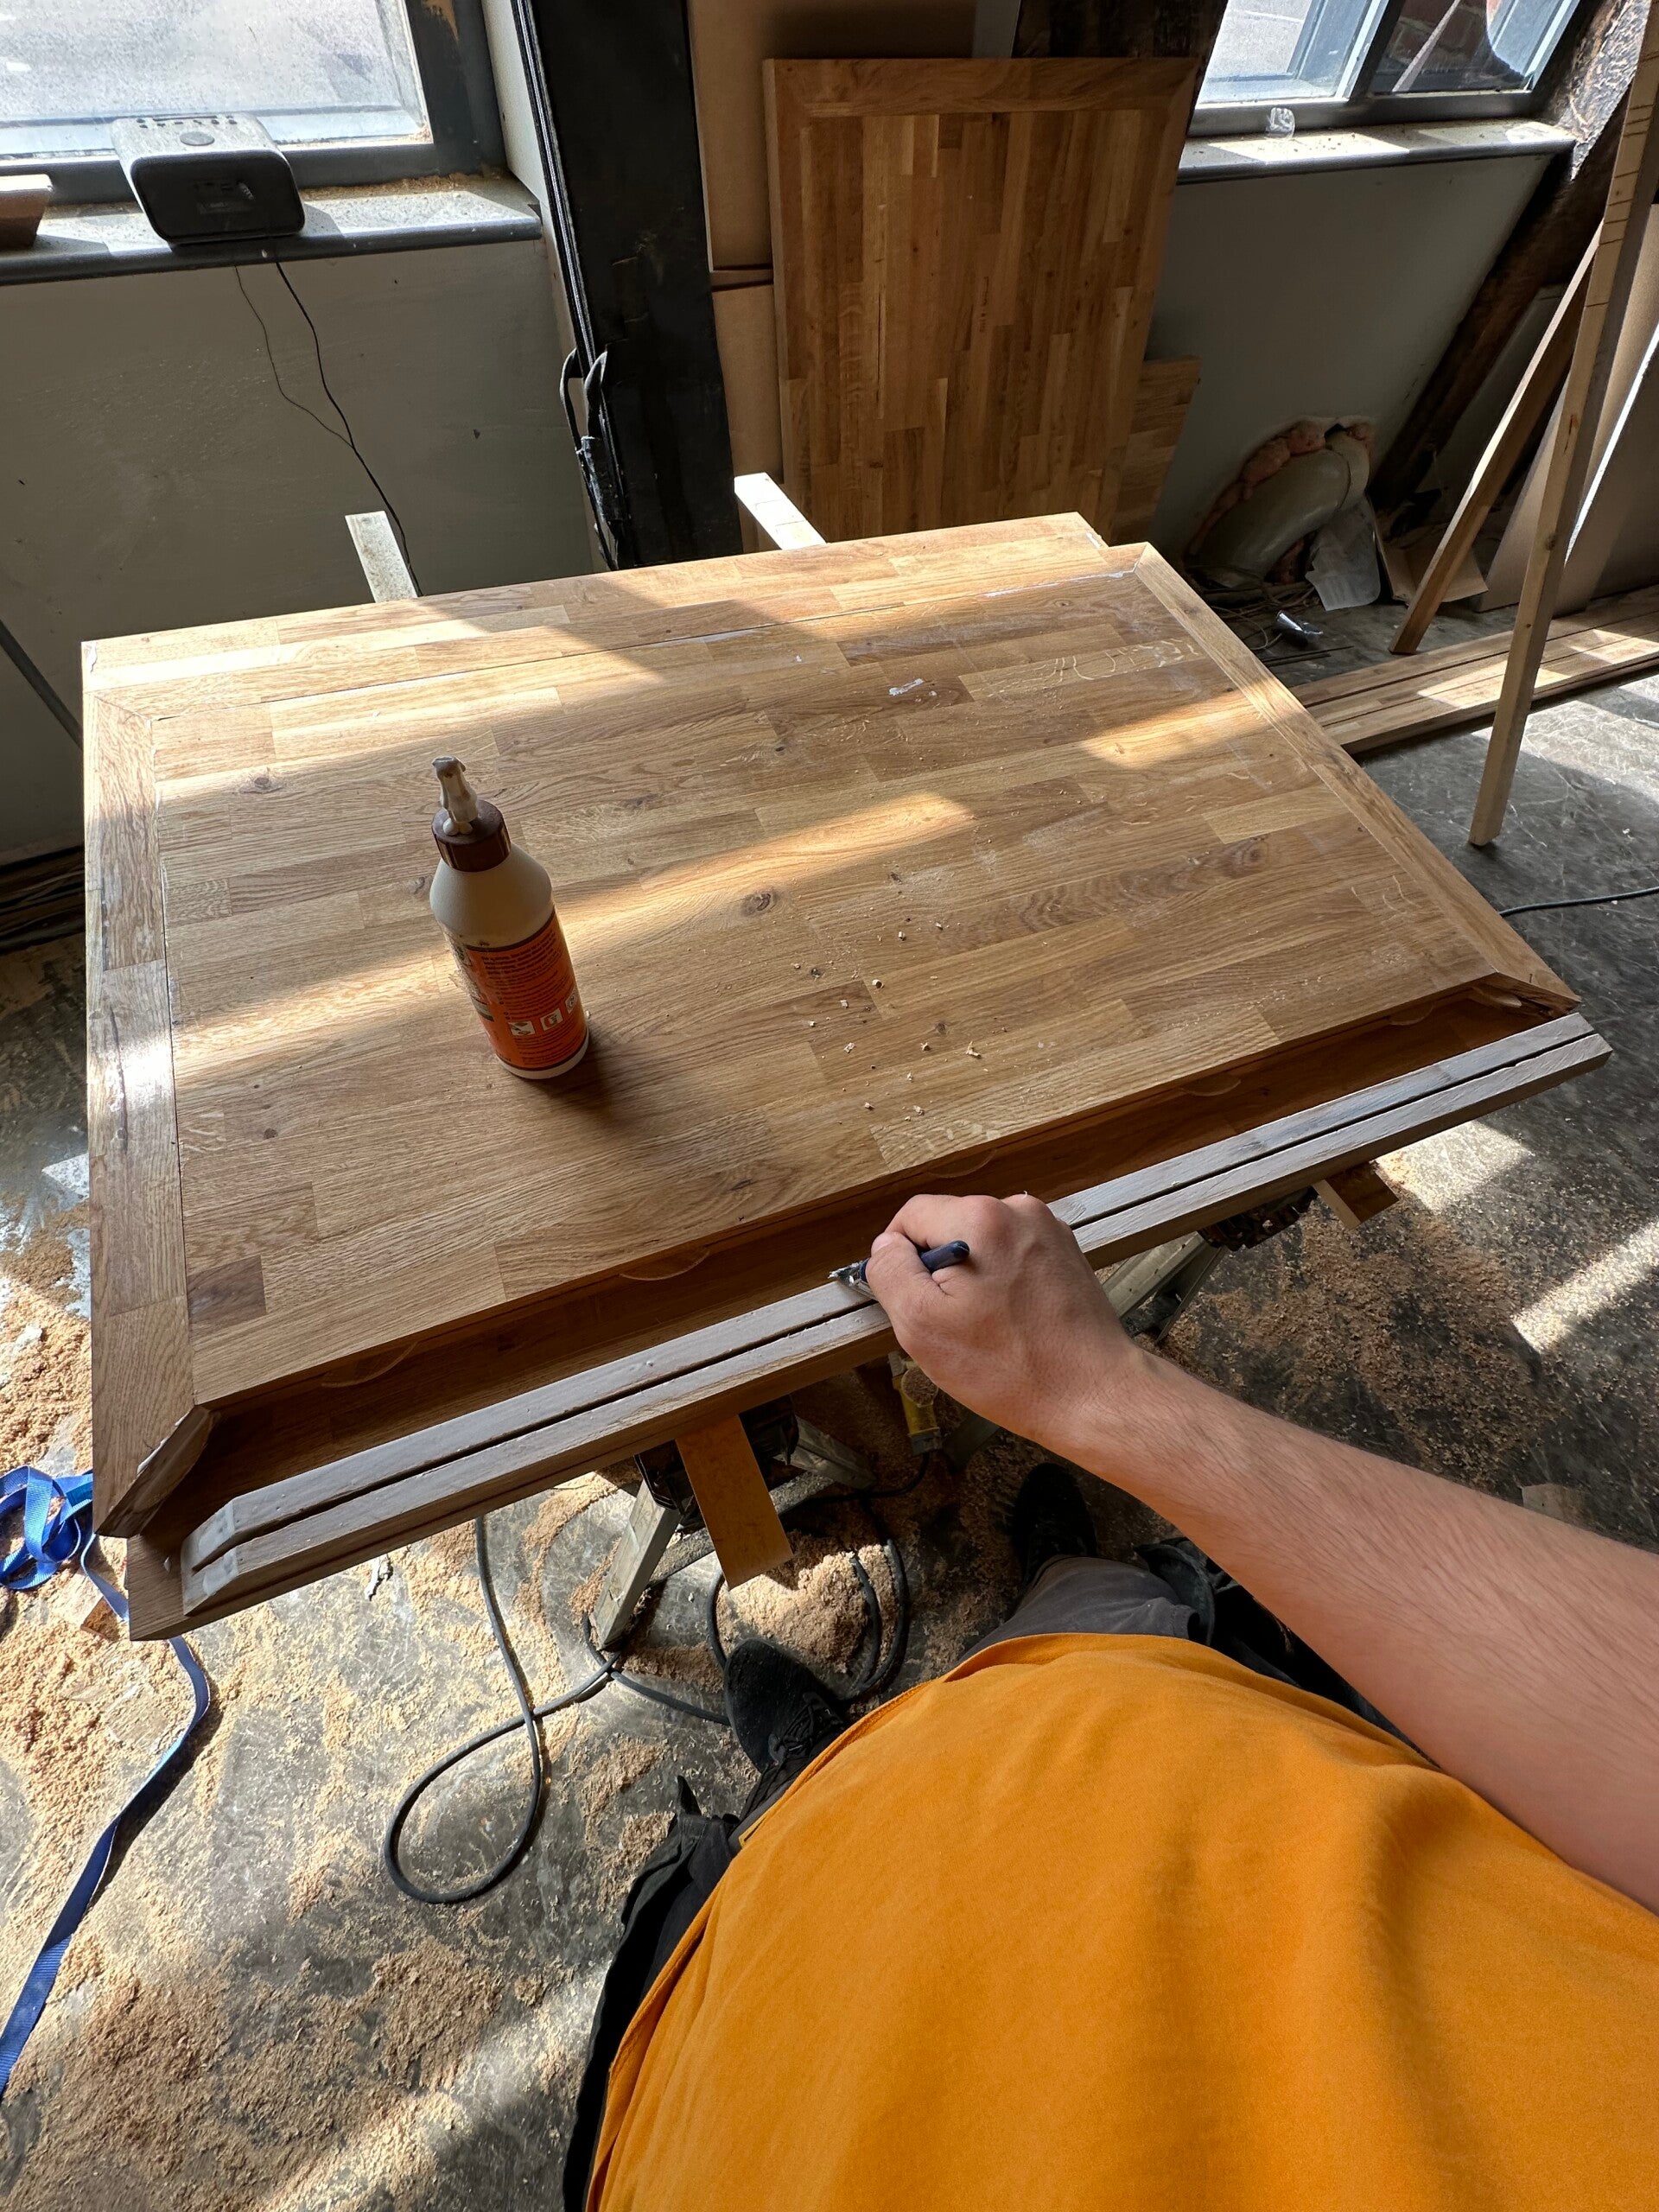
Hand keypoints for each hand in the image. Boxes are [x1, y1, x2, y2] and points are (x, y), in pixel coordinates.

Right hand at [863, 1194, 1166, 1471]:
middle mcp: (1018, 1211)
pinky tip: (1012, 1324)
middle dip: (939, 1273)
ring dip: (971, 1281)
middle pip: (948, 1228)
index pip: (911, 1217)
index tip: (912, 1303)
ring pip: (980, 1245)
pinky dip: (1002, 1286)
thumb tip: (885, 1246)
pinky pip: (1012, 1258)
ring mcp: (1048, 1231)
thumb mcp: (922, 1325)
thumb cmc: (1011, 1368)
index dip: (899, 1260)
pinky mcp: (1066, 1254)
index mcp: (980, 1218)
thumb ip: (891, 1273)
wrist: (1094, 1395)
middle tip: (952, 1325)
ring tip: (988, 1328)